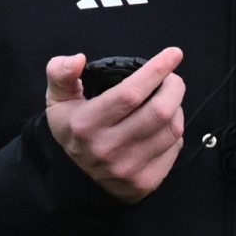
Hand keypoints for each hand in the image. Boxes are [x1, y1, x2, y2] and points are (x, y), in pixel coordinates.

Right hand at [45, 46, 184, 201]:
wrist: (76, 178)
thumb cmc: (72, 128)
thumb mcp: (58, 99)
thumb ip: (61, 73)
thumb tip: (78, 59)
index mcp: (86, 124)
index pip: (130, 94)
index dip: (156, 71)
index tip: (174, 53)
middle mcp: (108, 149)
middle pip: (159, 112)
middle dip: (174, 88)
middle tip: (172, 79)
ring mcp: (128, 169)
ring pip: (172, 130)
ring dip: (176, 109)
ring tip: (167, 101)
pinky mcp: (145, 182)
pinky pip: (174, 149)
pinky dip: (175, 131)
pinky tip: (164, 125)